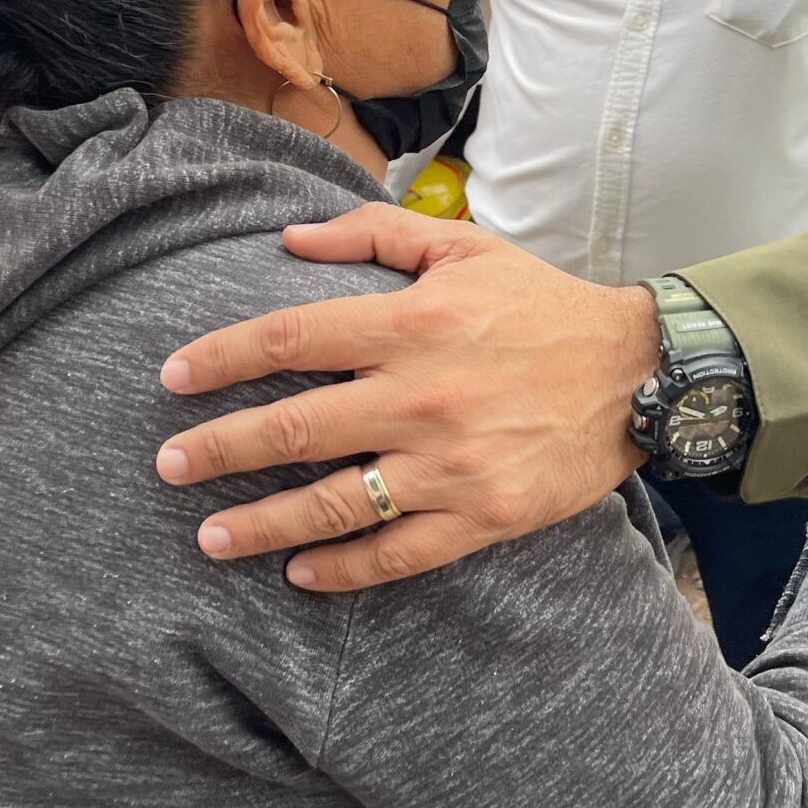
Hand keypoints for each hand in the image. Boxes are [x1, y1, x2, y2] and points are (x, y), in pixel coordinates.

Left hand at [156, 206, 659, 589]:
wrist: (639, 373)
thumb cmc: (543, 305)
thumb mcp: (465, 248)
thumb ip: (373, 234)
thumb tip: (289, 240)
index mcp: (413, 323)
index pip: (290, 339)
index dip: (221, 358)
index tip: (173, 378)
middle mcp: (423, 396)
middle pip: (294, 429)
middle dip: (218, 449)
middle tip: (168, 465)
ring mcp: (452, 463)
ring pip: (334, 503)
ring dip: (261, 524)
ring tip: (209, 536)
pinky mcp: (483, 515)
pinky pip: (396, 553)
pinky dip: (340, 568)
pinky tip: (298, 573)